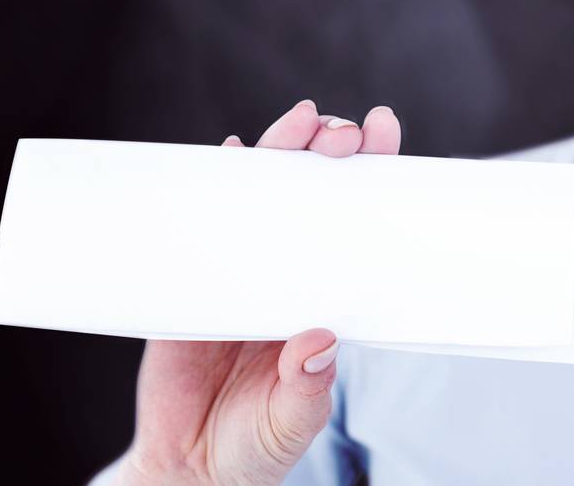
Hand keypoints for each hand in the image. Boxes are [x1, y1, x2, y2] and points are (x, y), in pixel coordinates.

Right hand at [118, 100, 402, 485]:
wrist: (190, 470)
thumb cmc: (254, 444)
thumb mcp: (290, 421)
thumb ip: (304, 387)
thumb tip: (317, 342)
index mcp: (320, 298)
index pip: (353, 224)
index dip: (370, 177)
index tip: (385, 136)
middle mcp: (283, 273)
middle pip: (310, 195)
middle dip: (329, 152)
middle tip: (344, 131)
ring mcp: (236, 271)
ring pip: (259, 197)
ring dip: (279, 153)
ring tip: (300, 123)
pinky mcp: (188, 284)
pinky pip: (199, 224)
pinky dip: (210, 185)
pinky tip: (226, 156)